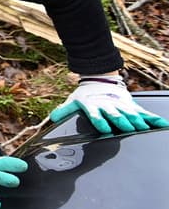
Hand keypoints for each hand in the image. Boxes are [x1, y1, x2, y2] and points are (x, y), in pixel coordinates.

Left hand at [50, 75, 168, 133]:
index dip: (99, 121)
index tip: (103, 128)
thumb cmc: (86, 95)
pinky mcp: (132, 106)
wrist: (100, 80)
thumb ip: (64, 111)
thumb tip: (51, 119)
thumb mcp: (73, 101)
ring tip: (143, 127)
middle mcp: (109, 107)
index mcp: (94, 106)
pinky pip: (145, 114)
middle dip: (121, 121)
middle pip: (116, 115)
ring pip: (131, 114)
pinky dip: (154, 119)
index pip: (96, 115)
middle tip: (128, 128)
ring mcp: (122, 106)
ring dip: (137, 121)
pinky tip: (163, 124)